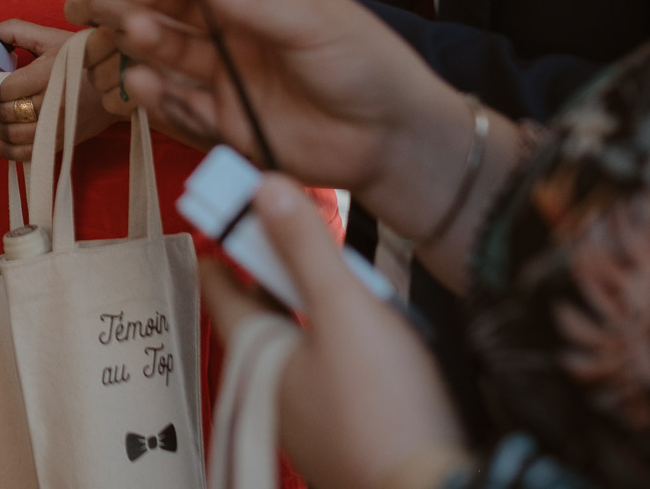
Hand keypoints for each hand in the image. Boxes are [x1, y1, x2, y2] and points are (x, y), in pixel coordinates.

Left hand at [0, 27, 124, 160]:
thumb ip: (15, 30)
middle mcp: (53, 103)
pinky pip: (26, 153)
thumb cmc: (82, 56)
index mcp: (48, 74)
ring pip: (13, 135)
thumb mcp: (51, 38)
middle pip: (6, 112)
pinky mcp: (61, 141)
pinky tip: (2, 138)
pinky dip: (7, 149)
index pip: (5, 88)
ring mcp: (57, 126)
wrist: (118, 83)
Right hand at [65, 0, 451, 200]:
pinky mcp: (228, 120)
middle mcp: (238, 29)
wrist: (392, 140)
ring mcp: (230, 74)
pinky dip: (159, 95)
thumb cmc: (365, 65)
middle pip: (179, 6)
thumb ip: (255, 1)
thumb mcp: (315, 22)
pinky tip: (141, 82)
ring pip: (175, 51)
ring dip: (149, 39)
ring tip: (132, 31)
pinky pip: (184, 105)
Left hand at [201, 175, 464, 488]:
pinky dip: (340, 345)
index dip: (222, 247)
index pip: (220, 289)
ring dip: (315, 308)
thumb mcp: (345, 308)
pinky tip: (376, 339)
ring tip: (347, 282)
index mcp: (257, 354)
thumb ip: (307, 248)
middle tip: (293, 237)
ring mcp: (305, 413)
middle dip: (277, 273)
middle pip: (262, 314)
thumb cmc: (383, 408)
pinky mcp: (341, 429)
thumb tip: (267, 190)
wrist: (428, 486)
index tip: (222, 217)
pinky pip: (328, 374)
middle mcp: (272, 387)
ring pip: (298, 342)